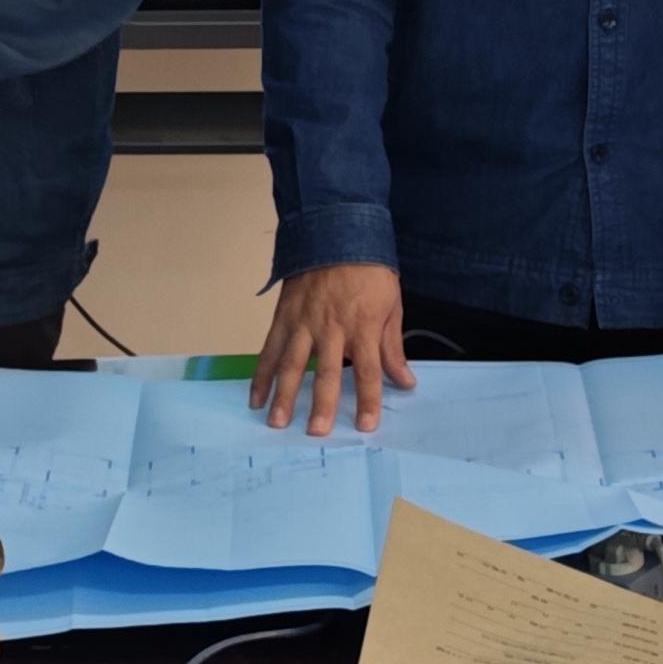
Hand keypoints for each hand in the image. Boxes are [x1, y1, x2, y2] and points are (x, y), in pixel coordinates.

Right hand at [253, 264, 410, 436]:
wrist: (337, 231)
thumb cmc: (369, 272)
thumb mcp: (391, 306)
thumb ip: (393, 348)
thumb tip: (406, 382)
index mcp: (362, 326)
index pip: (368, 370)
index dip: (368, 399)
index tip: (366, 426)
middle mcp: (332, 328)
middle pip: (326, 372)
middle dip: (321, 403)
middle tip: (316, 432)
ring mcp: (304, 323)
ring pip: (291, 363)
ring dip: (284, 395)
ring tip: (277, 422)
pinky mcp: (284, 316)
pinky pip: (270, 348)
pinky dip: (261, 373)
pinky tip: (256, 397)